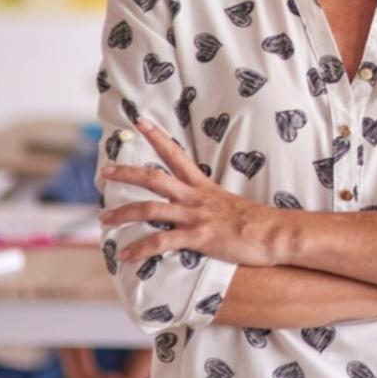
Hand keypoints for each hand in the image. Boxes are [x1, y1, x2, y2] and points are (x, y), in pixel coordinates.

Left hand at [99, 118, 277, 265]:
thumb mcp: (230, 203)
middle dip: (126, 174)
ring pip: (151, 209)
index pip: (176, 154)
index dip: (157, 137)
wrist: (273, 233)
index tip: (140, 122)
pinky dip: (140, 248)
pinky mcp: (198, 236)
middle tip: (104, 171)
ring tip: (103, 220)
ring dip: (123, 214)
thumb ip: (210, 202)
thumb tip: (201, 206)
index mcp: (203, 186)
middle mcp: (195, 197)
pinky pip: (162, 241)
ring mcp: (196, 216)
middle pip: (154, 178)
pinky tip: (125, 255)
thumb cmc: (256, 221)